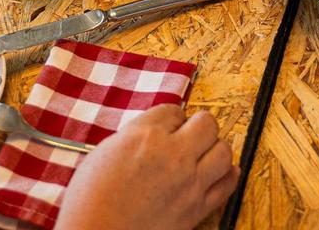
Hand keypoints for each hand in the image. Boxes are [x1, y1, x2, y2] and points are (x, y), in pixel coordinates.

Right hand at [57, 105, 239, 229]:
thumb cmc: (90, 199)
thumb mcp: (105, 151)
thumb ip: (134, 136)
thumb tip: (153, 133)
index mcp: (145, 135)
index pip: (174, 111)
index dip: (171, 119)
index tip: (167, 127)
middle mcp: (172, 154)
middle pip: (207, 123)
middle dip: (198, 126)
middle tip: (190, 136)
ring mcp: (189, 182)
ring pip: (224, 150)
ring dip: (215, 148)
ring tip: (203, 154)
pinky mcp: (197, 208)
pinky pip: (228, 183)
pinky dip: (227, 174)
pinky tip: (218, 172)